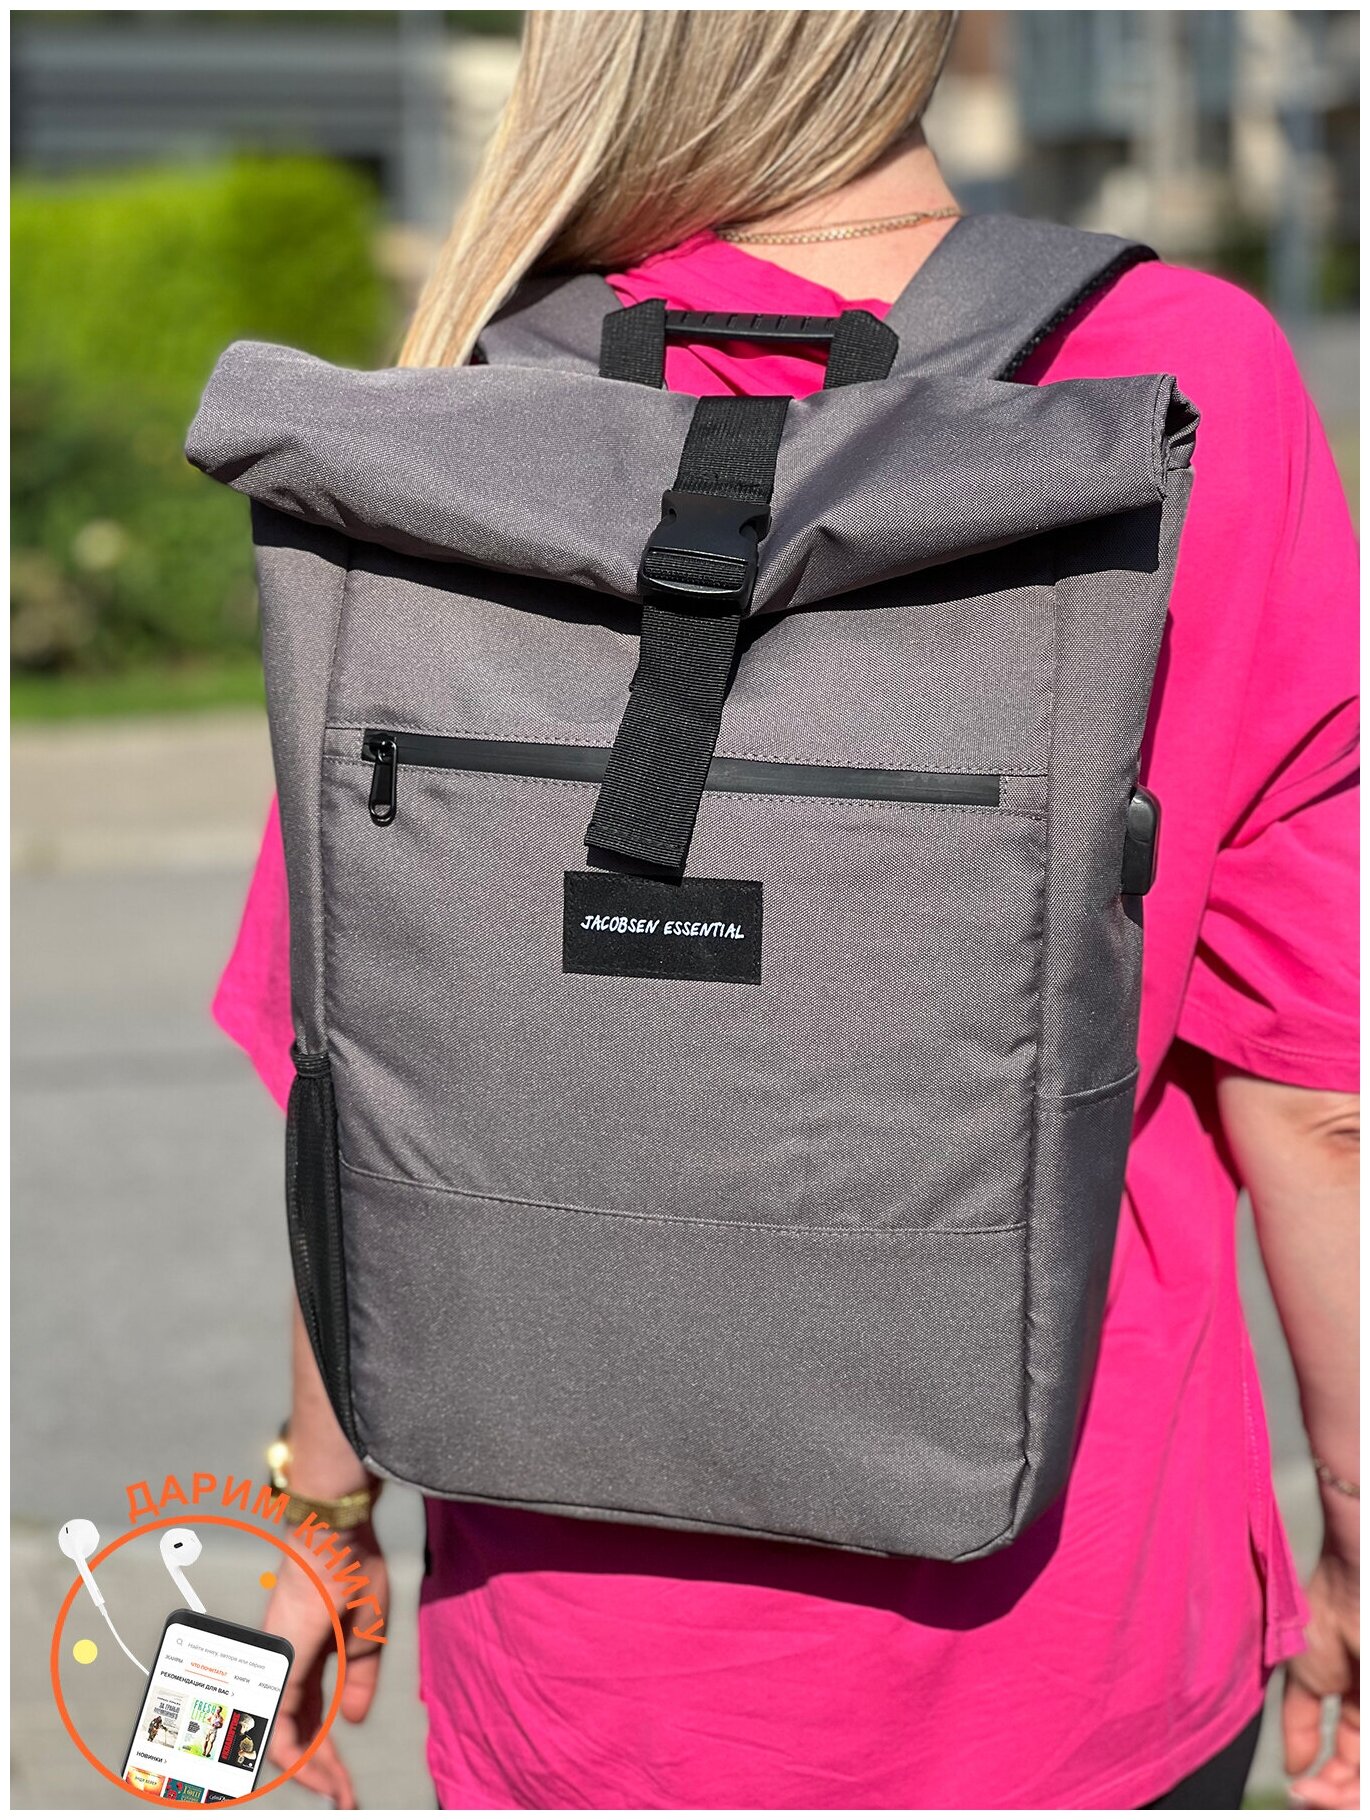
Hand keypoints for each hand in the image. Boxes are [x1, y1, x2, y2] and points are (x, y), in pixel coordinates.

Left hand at [264, 1519, 388, 1808]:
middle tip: (345, 1797)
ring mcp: (280, 1669)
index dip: (329, 1746)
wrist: (336, 1538)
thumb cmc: (354, 1569)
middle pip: (303, 1730)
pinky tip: (318, 1775)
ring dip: (314, 1770)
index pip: (314, 1713)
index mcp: (312, 1654)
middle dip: (324, 1768)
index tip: (346, 1777)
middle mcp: (290, 1666)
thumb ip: (361, 1677)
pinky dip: (299, 1757)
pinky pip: (280, 1727)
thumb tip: (354, 1718)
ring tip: (338, 1793)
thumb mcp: (368, 1632)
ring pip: (288, 1736)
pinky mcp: (279, 1670)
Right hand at [1286, 1543, 1358, 1808]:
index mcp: (1358, 1698)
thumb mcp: (1304, 1673)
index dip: (1325, 1778)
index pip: (1350, 1757)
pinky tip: (1325, 1786)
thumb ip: (1300, 1722)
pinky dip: (1350, 1786)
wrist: (1354, 1579)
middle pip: (1359, 1773)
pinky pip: (1369, 1767)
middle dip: (1331, 1792)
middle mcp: (1369, 1707)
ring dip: (1338, 1794)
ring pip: (1365, 1776)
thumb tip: (1296, 1769)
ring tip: (1310, 1793)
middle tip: (1302, 1796)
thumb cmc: (1327, 1608)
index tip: (1296, 1786)